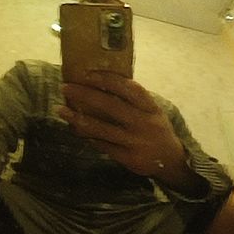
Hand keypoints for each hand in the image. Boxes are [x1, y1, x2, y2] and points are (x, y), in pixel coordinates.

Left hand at [62, 72, 201, 190]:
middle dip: (85, 95)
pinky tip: (75, 129)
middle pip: (110, 106)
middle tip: (66, 87)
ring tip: (61, 110)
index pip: (128, 88)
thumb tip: (101, 84)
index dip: (107, 80)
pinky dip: (88, 136)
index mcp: (150, 107)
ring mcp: (135, 142)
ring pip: (102, 128)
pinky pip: (103, 145)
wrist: (171, 160)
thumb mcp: (152, 111)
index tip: (87, 73)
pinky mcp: (128, 158)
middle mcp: (143, 123)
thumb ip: (134, 100)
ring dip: (78, 119)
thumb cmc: (156, 129)